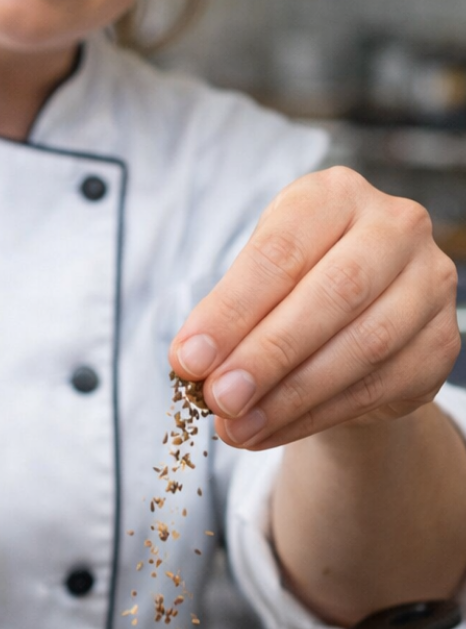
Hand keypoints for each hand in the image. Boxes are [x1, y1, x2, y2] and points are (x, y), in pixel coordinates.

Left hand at [168, 167, 460, 449]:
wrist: (348, 321)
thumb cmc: (287, 290)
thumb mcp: (251, 285)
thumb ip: (225, 317)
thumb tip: (191, 362)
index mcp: (333, 196)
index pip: (281, 252)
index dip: (231, 310)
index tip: (188, 358)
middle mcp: (393, 228)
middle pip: (332, 294)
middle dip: (266, 355)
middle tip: (218, 398)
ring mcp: (428, 283)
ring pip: (363, 345)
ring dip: (290, 395)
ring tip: (237, 426)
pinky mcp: (440, 342)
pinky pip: (378, 386)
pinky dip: (316, 416)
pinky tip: (269, 431)